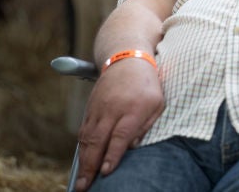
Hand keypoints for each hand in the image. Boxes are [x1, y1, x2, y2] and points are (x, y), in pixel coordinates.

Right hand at [75, 59, 163, 190]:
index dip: (112, 154)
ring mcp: (98, 108)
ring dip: (83, 161)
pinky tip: (82, 162)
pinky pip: (83, 131)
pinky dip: (81, 148)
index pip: (120, 135)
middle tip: (85, 186)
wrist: (126, 59)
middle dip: (91, 165)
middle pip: (98, 140)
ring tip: (81, 180)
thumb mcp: (158, 103)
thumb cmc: (147, 85)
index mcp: (134, 108)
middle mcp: (113, 108)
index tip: (107, 171)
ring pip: (87, 138)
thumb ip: (147, 126)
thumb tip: (133, 147)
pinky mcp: (90, 108)